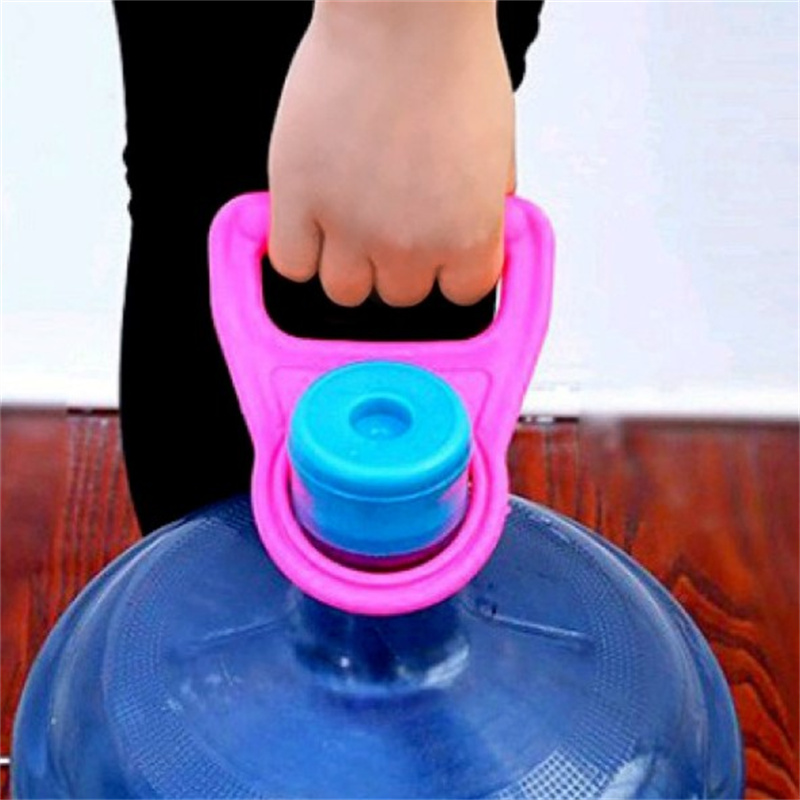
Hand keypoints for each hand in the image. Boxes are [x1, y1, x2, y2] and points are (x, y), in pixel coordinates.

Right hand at [268, 0, 514, 307]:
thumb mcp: (499, 146)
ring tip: (347, 226)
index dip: (447, 272)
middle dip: (396, 265)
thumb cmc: (452, 64)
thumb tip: (478, 226)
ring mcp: (351, 228)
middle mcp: (411, 245)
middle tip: (389, 224)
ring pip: (344, 290)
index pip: (460, 294)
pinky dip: (300, 251)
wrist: (401, 16)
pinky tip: (310, 224)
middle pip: (399, 296)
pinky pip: (292, 264)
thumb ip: (487, 201)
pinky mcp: (299, 201)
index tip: (438, 255)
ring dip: (347, 266)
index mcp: (469, 235)